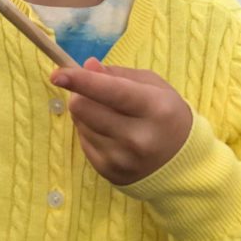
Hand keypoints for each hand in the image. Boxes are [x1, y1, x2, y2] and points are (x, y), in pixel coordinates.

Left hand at [51, 57, 192, 185]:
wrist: (184, 166)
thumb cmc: (166, 115)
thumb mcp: (152, 86)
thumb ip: (118, 74)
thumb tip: (87, 67)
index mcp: (154, 109)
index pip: (110, 92)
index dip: (80, 81)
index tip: (56, 74)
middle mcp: (138, 138)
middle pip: (83, 108)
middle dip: (79, 93)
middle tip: (92, 92)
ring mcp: (123, 160)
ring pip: (79, 123)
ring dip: (85, 113)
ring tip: (108, 114)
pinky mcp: (110, 173)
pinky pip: (83, 142)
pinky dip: (89, 131)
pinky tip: (109, 132)